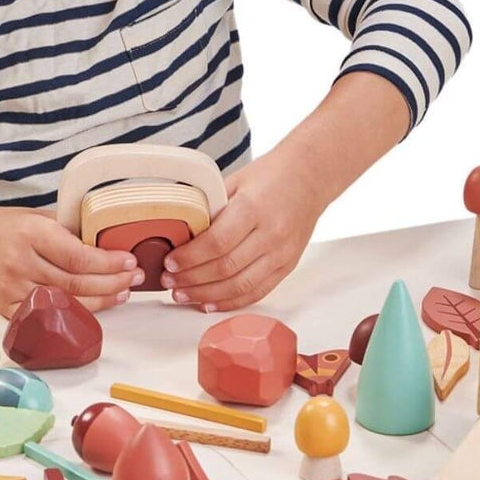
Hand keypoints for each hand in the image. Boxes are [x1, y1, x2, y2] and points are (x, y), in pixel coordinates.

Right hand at [0, 205, 138, 318]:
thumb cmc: (8, 227)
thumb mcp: (38, 217)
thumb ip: (69, 231)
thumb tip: (110, 243)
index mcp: (30, 234)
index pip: (77, 256)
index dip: (108, 263)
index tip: (129, 261)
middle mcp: (19, 262)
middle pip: (76, 282)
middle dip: (112, 282)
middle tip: (133, 278)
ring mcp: (11, 289)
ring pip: (65, 302)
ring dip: (100, 300)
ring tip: (122, 292)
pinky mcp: (5, 308)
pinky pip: (46, 316)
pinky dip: (73, 314)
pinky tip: (93, 307)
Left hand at [159, 150, 324, 311]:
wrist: (310, 177)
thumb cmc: (271, 175)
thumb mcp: (235, 181)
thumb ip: (211, 208)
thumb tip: (180, 233)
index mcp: (254, 208)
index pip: (217, 242)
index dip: (190, 258)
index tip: (170, 262)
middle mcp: (271, 234)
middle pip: (226, 268)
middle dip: (192, 280)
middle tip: (169, 282)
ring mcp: (282, 253)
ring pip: (240, 286)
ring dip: (207, 295)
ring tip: (183, 295)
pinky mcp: (287, 266)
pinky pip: (258, 292)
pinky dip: (231, 301)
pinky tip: (210, 303)